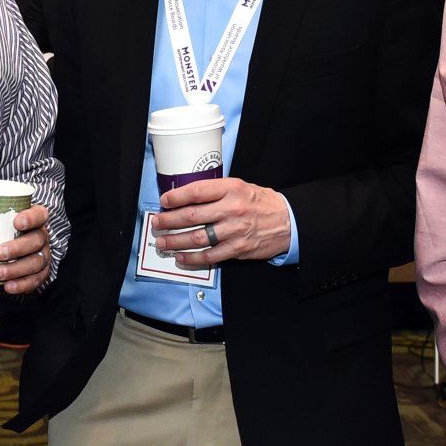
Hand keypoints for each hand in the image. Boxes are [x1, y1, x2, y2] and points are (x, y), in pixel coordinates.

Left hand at [0, 200, 53, 294]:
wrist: (17, 249)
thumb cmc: (4, 229)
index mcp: (34, 219)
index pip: (40, 215)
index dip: (31, 218)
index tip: (17, 222)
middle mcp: (42, 237)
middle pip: (36, 241)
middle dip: (18, 248)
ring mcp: (43, 256)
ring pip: (35, 263)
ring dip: (16, 269)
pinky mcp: (40, 273)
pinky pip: (35, 280)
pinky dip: (22, 285)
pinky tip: (8, 287)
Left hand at [153, 177, 291, 267]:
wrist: (288, 221)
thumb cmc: (261, 203)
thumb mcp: (241, 187)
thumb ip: (217, 191)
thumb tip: (187, 198)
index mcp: (231, 189)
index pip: (196, 191)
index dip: (176, 197)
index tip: (164, 201)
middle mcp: (232, 208)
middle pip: (191, 216)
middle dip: (169, 220)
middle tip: (157, 222)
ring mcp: (234, 230)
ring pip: (196, 238)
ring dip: (175, 241)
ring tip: (162, 242)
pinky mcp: (238, 248)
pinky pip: (209, 256)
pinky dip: (192, 258)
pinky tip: (181, 257)